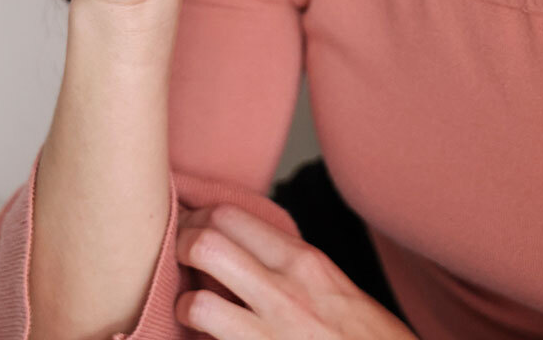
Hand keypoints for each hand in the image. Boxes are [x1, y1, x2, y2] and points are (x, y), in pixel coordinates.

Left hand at [175, 203, 419, 338]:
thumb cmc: (366, 337)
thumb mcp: (332, 285)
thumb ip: (291, 265)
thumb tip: (246, 249)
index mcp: (303, 261)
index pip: (230, 216)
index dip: (198, 216)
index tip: (189, 225)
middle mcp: (284, 292)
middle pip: (206, 244)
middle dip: (179, 247)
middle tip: (176, 257)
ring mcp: (269, 336)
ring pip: (199, 302)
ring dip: (185, 306)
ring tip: (190, 308)